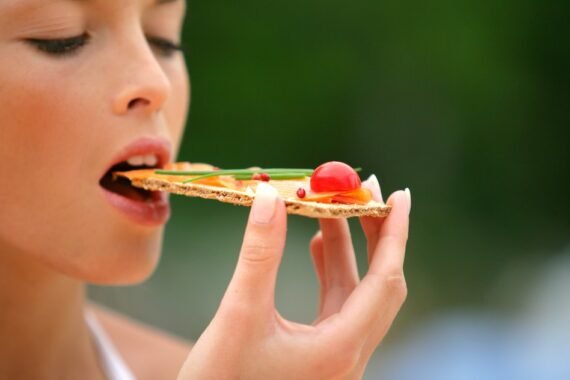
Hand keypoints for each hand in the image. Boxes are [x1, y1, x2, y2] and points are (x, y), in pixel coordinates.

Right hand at [178, 179, 410, 379]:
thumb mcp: (238, 314)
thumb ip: (259, 254)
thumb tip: (269, 197)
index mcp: (341, 347)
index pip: (385, 279)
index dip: (394, 233)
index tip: (398, 194)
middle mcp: (348, 354)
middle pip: (379, 284)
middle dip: (374, 235)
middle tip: (361, 193)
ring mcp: (336, 356)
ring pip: (355, 292)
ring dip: (345, 250)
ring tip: (328, 209)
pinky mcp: (320, 354)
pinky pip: (337, 305)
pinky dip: (330, 272)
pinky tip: (315, 247)